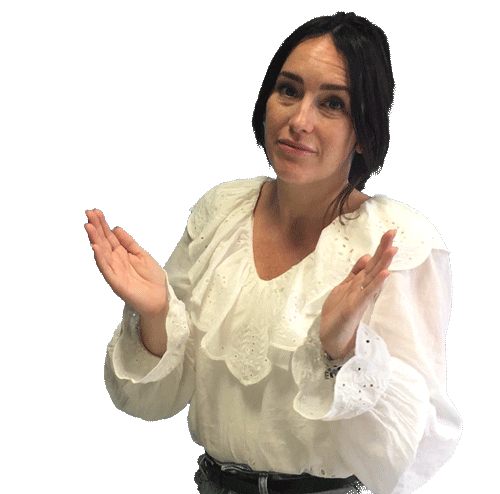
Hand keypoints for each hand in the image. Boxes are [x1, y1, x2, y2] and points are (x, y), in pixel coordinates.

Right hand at [84, 209, 167, 316]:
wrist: (160, 298)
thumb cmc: (152, 278)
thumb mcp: (141, 254)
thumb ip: (129, 243)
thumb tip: (116, 228)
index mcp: (121, 253)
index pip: (109, 236)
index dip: (102, 224)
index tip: (95, 211)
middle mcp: (115, 261)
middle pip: (103, 241)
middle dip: (96, 227)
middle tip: (88, 213)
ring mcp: (114, 271)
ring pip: (101, 253)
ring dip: (94, 239)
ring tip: (88, 226)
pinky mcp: (116, 282)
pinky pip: (106, 269)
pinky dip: (100, 258)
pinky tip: (95, 247)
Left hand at [319, 229, 397, 358]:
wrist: (330, 337)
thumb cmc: (337, 314)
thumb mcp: (343, 288)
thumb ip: (354, 274)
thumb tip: (366, 256)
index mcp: (359, 284)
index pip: (372, 263)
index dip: (380, 249)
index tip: (390, 233)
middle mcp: (362, 290)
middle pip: (375, 267)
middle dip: (383, 250)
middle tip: (393, 233)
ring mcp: (360, 298)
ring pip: (373, 278)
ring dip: (383, 263)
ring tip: (393, 249)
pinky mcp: (355, 308)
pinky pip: (366, 294)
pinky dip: (376, 284)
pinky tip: (385, 273)